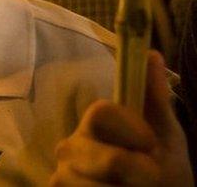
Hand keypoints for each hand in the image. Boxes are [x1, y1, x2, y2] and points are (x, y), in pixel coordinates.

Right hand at [51, 52, 193, 185]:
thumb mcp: (166, 135)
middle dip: (137, 173)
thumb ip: (154, 98)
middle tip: (146, 178)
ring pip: (97, 186)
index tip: (151, 145)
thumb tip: (151, 53)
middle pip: (109, 159)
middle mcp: (70, 145)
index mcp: (94, 124)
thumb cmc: (161, 170)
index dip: (133, 130)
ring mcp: (61, 174)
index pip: (101, 112)